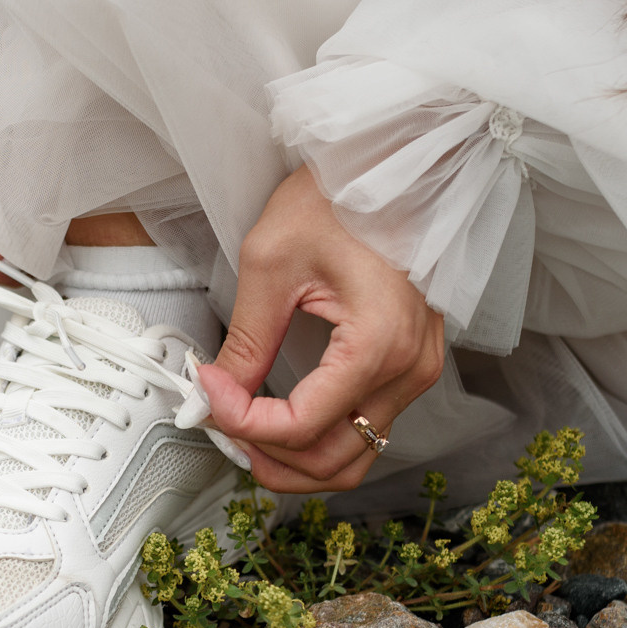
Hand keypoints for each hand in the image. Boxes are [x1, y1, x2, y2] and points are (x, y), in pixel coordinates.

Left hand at [199, 165, 444, 492]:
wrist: (388, 166)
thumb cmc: (337, 198)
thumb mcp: (270, 262)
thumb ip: (246, 340)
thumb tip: (217, 392)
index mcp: (378, 343)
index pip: (302, 425)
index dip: (243, 422)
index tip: (208, 390)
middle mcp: (409, 368)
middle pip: (333, 460)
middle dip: (268, 458)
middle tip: (220, 427)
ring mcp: (417, 371)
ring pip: (355, 455)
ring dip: (296, 460)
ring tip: (247, 436)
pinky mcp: (412, 366)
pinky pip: (367, 428)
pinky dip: (322, 439)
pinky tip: (282, 422)